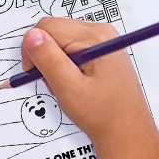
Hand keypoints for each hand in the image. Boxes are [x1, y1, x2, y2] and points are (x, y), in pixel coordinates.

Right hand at [19, 18, 152, 150]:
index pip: (47, 27)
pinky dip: (66, 65)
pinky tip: (75, 83)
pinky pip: (73, 48)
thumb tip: (31, 36)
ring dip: (55, 62)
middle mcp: (101, 33)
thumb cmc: (103, 113)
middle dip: (46, 56)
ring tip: (67, 86)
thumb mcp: (69, 88)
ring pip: (62, 41)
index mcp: (95, 38)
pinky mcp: (102, 51)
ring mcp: (103, 41)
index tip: (35, 73)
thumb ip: (48, 59)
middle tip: (54, 83)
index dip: (33, 50)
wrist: (127, 131)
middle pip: (55, 31)